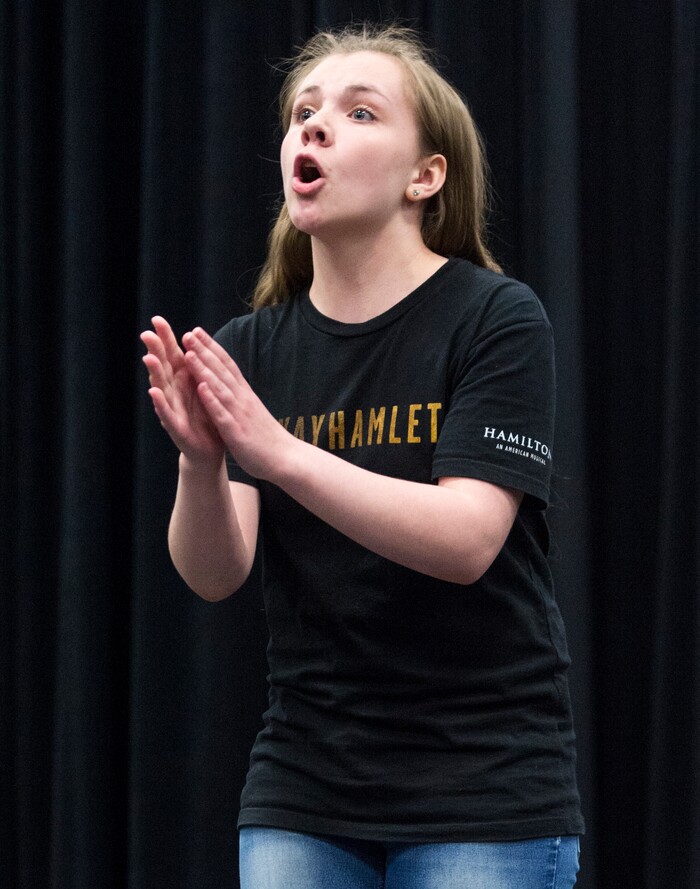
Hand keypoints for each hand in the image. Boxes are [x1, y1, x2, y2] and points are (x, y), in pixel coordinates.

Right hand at [140, 316, 224, 465]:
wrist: (209, 450)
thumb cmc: (205, 416)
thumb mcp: (203, 388)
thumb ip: (196, 368)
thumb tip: (191, 342)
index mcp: (184, 380)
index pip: (173, 355)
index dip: (165, 338)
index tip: (157, 320)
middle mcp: (174, 392)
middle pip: (163, 367)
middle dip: (155, 350)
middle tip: (146, 333)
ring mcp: (172, 409)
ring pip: (161, 387)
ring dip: (154, 374)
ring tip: (148, 359)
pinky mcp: (175, 427)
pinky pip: (167, 413)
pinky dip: (160, 403)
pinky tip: (154, 392)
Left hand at [181, 326, 295, 481]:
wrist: (286, 458)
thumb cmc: (267, 438)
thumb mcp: (252, 412)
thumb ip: (240, 398)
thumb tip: (230, 385)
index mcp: (245, 395)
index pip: (227, 365)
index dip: (212, 347)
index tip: (197, 332)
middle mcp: (243, 399)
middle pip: (222, 371)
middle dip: (204, 351)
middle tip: (188, 333)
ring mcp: (240, 414)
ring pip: (220, 388)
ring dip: (204, 370)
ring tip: (189, 354)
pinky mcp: (237, 432)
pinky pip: (222, 414)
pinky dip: (212, 400)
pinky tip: (201, 388)